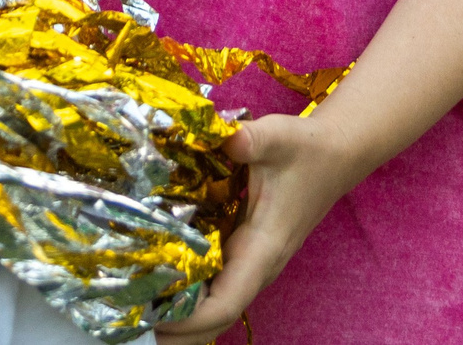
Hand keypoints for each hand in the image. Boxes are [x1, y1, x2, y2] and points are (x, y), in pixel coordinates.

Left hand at [154, 114, 368, 342]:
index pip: (225, 304)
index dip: (188, 320)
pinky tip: (153, 280)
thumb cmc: (308, 149)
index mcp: (262, 249)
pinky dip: (186, 290)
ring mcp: (250, 262)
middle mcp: (256, 266)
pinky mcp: (244, 251)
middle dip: (174, 329)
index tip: (150, 317)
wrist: (336, 153)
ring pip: (213, 305)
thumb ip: (251, 139)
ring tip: (132, 307)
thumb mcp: (279, 137)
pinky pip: (214, 284)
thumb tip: (225, 138)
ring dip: (177, 313)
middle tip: (126, 322)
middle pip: (214, 318)